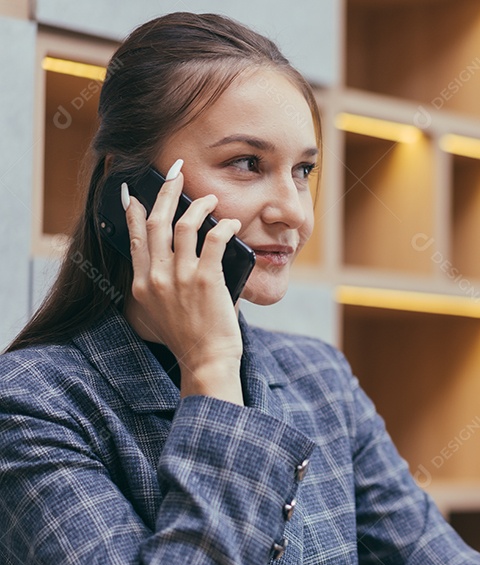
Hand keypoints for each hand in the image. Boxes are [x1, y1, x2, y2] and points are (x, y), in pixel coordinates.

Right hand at [123, 159, 243, 403]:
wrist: (206, 361)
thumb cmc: (191, 340)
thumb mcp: (161, 313)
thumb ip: (162, 286)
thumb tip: (176, 260)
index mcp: (141, 285)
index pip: (135, 238)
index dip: (134, 211)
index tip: (134, 193)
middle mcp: (156, 277)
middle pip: (155, 222)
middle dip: (165, 193)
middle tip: (175, 175)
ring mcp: (180, 278)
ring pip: (183, 225)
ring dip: (198, 205)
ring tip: (210, 198)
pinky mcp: (206, 280)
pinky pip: (214, 239)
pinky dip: (224, 226)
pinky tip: (232, 223)